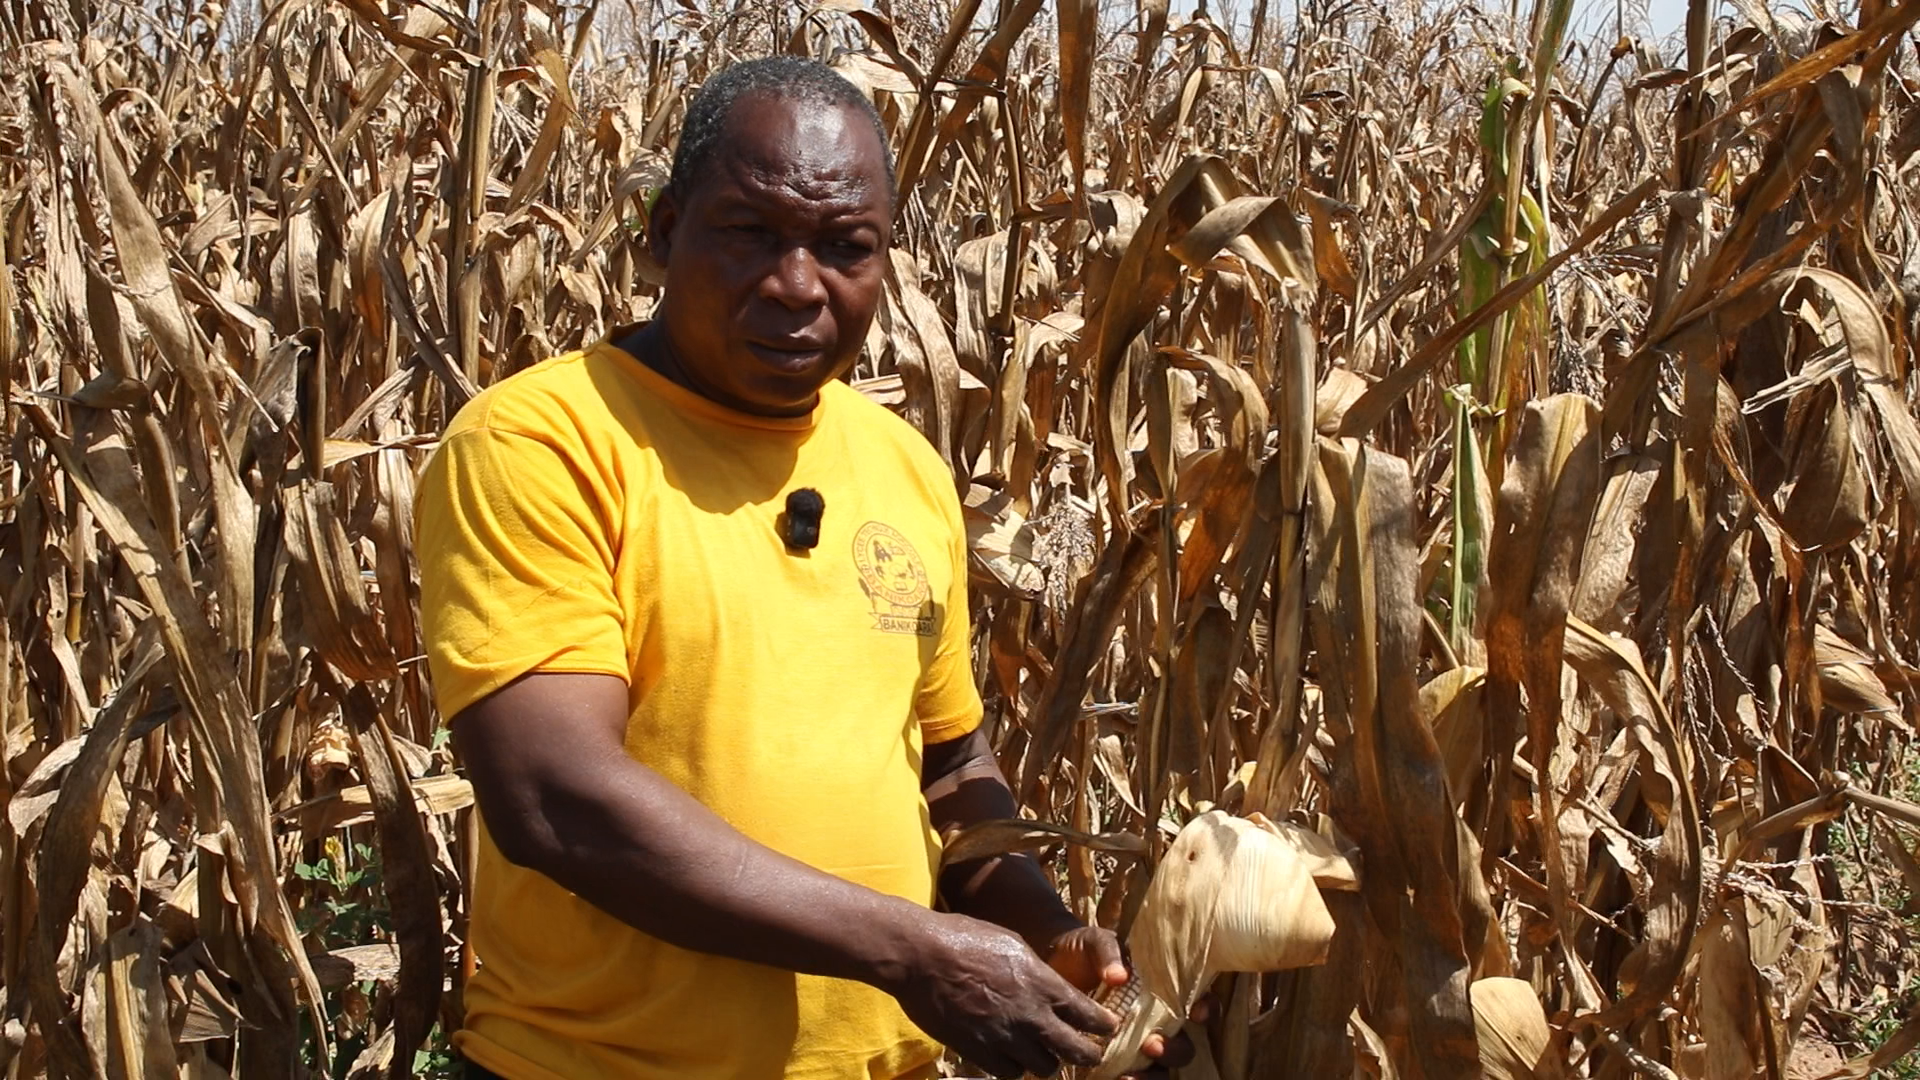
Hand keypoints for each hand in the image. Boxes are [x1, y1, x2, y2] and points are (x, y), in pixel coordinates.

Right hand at [886, 912, 1117, 1077]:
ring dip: (1047, 1061)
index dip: (1103, 1026)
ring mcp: (1005, 1037)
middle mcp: (1030, 1015)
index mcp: (1043, 984)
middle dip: (1089, 1054)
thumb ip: (1036, 973)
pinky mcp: (980, 1052)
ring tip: (1043, 1053)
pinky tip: (1011, 1056)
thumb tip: (1048, 987)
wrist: (922, 956)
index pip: (1089, 1016)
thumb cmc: (965, 939)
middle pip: (1076, 1051)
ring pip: (1045, 1068)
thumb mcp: (1012, 944)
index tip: (1107, 1028)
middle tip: (1091, 1054)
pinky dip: (1015, 1067)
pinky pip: (1010, 1073)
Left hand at [1040, 924, 1201, 1079]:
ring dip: (1153, 1074)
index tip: (1195, 1013)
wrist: (1051, 967)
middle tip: (1151, 1045)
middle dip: (1175, 1049)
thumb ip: (1108, 952)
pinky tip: (1118, 1079)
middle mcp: (1158, 1020)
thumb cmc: (1081, 952)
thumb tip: (1119, 977)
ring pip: (1164, 1069)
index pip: (1199, 1000)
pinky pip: (1137, 1077)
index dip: (1206, 1008)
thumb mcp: (1094, 942)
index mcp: (1163, 988)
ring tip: (1130, 1074)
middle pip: (1186, 1044)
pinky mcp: (1118, 1059)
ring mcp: (1139, 1042)